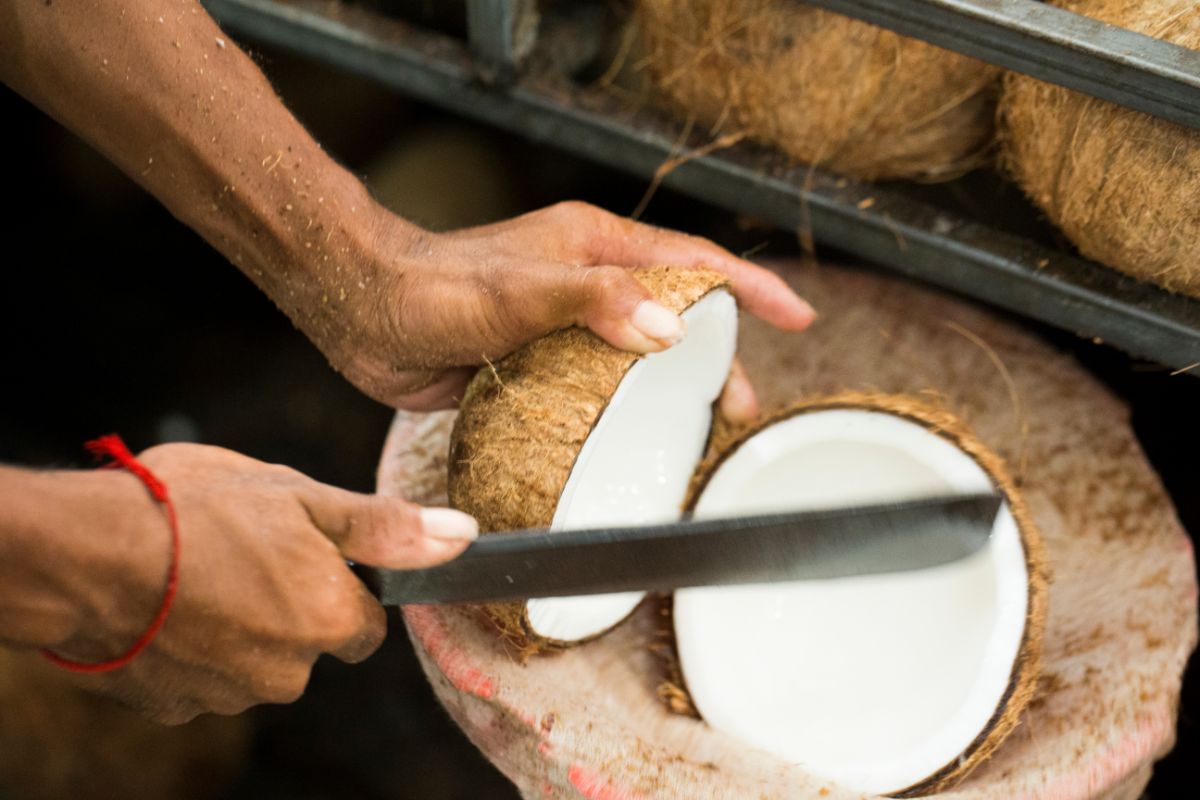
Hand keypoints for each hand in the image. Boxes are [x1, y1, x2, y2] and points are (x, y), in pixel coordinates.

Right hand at [46, 443, 476, 723]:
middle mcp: (287, 673)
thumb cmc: (197, 511)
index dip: (338, 585)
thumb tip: (463, 536)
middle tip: (244, 554)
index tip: (304, 557)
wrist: (85, 554)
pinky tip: (165, 604)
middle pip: (307, 645)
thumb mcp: (303, 498)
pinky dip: (189, 647)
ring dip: (236, 626)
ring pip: (252, 662)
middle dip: (285, 607)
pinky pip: (198, 677)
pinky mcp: (172, 706)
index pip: (364, 622)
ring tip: (197, 571)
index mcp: (328, 621)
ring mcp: (226, 696)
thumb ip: (384, 526)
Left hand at [317, 201, 814, 417]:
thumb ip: (594, 302)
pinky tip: (631, 448)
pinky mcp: (535, 363)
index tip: (798, 315)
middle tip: (742, 410)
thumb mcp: (521, 292)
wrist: (364, 310)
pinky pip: (593, 390)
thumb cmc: (435, 286)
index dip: (750, 288)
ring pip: (637, 360)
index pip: (695, 261)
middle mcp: (587, 283)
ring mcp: (562, 325)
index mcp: (595, 247)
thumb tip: (671, 328)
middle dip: (718, 360)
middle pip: (676, 318)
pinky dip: (620, 416)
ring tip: (699, 438)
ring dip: (671, 394)